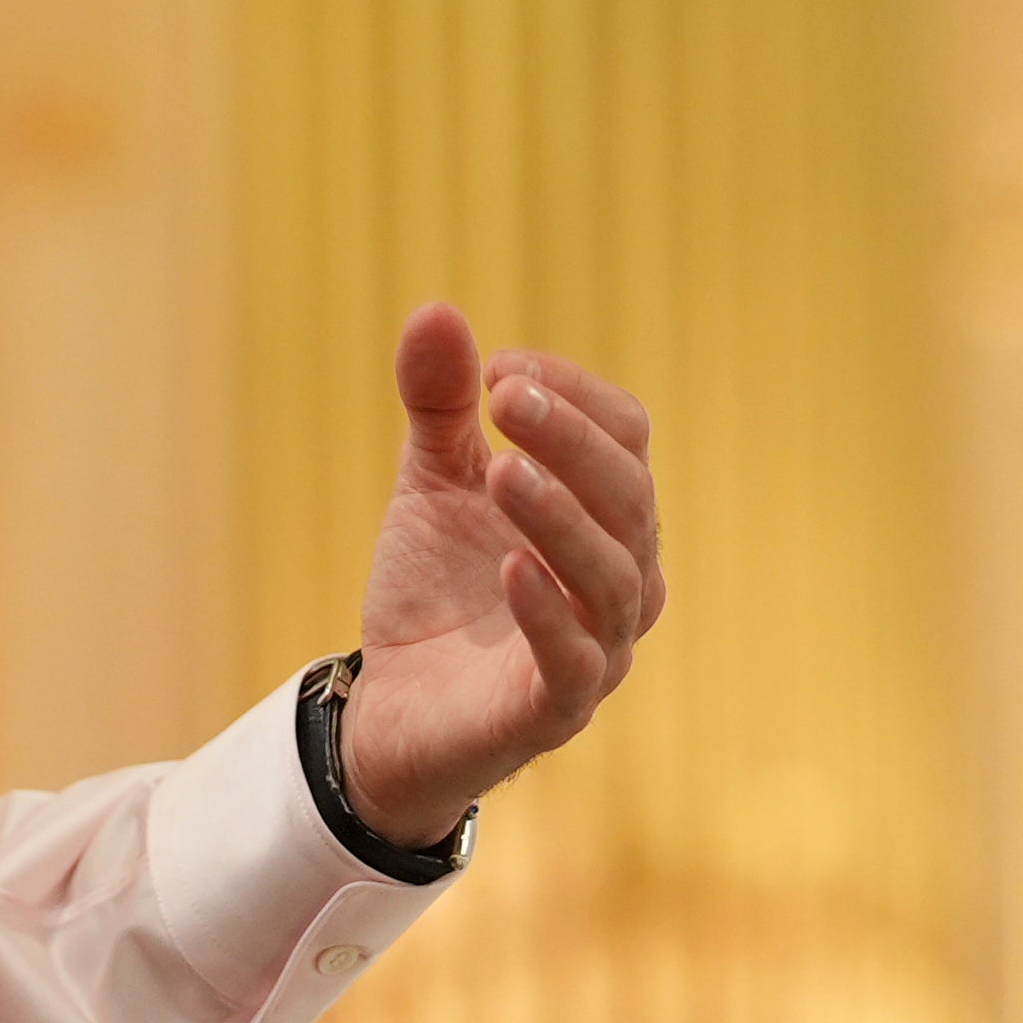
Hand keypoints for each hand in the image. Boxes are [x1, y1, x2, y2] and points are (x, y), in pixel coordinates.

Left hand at [337, 302, 665, 842]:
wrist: (392, 711)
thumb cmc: (435, 591)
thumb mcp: (431, 485)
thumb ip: (440, 408)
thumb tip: (436, 311)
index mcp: (605, 516)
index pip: (627, 438)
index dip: (574, 395)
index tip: (497, 369)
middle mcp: (622, 580)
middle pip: (631, 500)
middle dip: (572, 442)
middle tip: (505, 396)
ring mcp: (599, 651)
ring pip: (612, 578)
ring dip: (561, 517)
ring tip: (504, 472)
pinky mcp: (554, 711)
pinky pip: (574, 662)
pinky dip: (549, 613)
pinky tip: (511, 568)